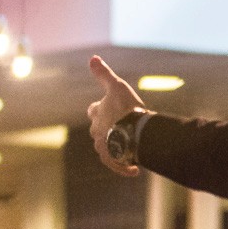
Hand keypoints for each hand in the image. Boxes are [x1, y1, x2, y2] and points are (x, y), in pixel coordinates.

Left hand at [87, 55, 145, 176]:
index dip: (98, 108)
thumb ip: (104, 74)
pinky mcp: (114, 157)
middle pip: (96, 131)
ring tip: (123, 148)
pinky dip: (123, 167)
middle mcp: (97, 131)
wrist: (135, 129)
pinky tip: (133, 170)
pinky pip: (116, 164)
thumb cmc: (126, 107)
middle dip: (103, 129)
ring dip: (112, 147)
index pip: (93, 110)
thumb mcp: (116, 85)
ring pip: (104, 148)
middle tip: (117, 128)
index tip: (104, 108)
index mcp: (97, 113)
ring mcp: (105, 145)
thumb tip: (92, 57)